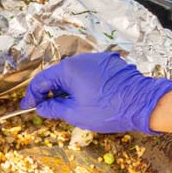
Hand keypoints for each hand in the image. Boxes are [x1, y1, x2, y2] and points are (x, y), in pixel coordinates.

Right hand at [22, 52, 171, 134]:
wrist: (143, 103)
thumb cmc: (108, 109)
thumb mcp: (75, 113)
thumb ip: (53, 108)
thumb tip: (42, 107)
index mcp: (69, 68)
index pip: (42, 80)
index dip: (32, 96)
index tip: (28, 107)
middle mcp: (82, 59)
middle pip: (58, 76)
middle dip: (50, 93)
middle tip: (46, 109)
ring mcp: (98, 60)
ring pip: (74, 75)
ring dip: (66, 90)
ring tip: (66, 107)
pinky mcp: (110, 65)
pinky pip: (88, 74)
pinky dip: (81, 86)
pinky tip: (85, 100)